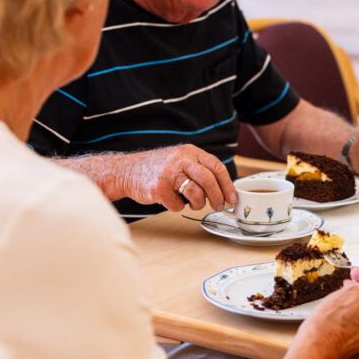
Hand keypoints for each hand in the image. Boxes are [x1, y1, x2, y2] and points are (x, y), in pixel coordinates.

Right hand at [119, 145, 236, 211]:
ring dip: (199, 204)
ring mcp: (168, 173)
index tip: (232, 198)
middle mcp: (180, 159)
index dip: (227, 184)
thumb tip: (223, 189)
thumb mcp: (180, 160)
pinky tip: (172, 201)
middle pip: (208, 179)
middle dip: (218, 196)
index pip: (216, 166)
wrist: (126, 171)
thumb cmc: (158, 169)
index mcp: (189, 152)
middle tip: (220, 206)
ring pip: (196, 193)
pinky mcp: (158, 188)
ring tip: (195, 204)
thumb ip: (199, 169)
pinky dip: (178, 207)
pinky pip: (177, 204)